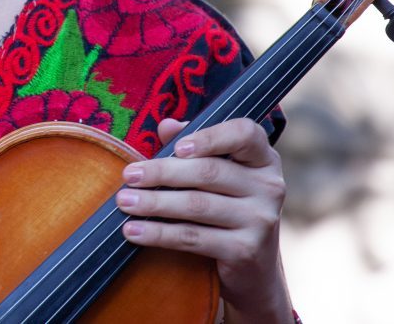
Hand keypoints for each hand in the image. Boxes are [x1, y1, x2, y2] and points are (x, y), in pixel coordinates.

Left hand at [115, 118, 291, 322]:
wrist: (253, 267)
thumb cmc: (226, 205)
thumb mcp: (216, 173)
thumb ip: (192, 146)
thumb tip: (166, 125)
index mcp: (263, 158)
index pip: (245, 134)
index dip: (211, 137)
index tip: (177, 147)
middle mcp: (269, 186)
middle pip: (208, 172)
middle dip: (162, 172)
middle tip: (129, 175)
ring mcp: (261, 219)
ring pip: (197, 205)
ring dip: (154, 203)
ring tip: (124, 202)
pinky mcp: (245, 250)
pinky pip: (193, 237)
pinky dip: (159, 233)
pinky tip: (134, 231)